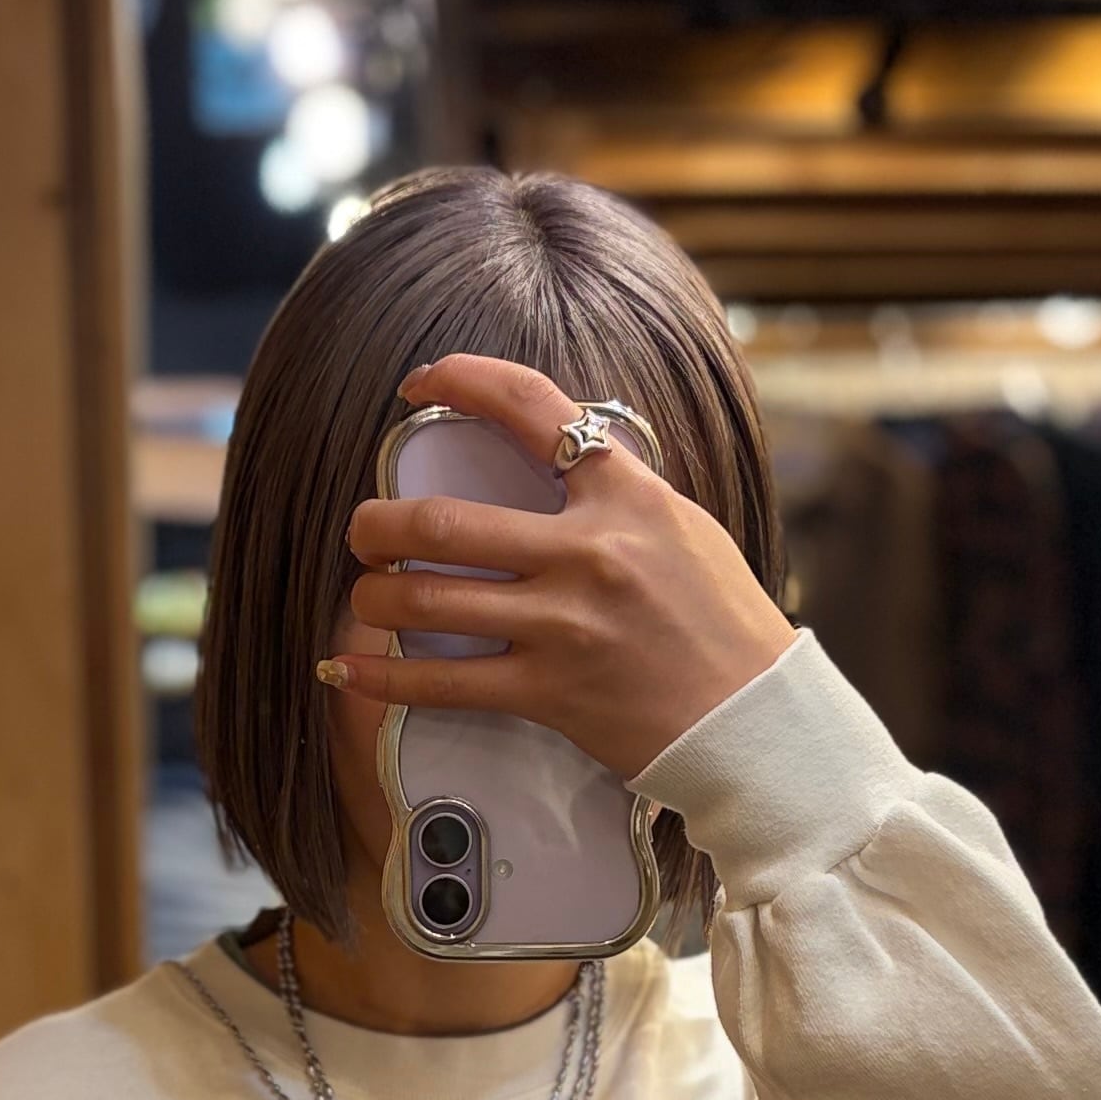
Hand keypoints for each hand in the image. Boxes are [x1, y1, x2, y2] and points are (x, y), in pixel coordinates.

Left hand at [330, 355, 793, 785]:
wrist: (758, 718)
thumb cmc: (725, 623)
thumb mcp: (682, 528)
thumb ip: (614, 495)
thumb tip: (553, 463)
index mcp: (626, 496)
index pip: (533, 409)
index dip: (463, 381)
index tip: (422, 382)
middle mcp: (589, 552)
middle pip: (443, 522)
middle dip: (378, 524)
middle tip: (366, 529)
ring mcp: (564, 624)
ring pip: (426, 600)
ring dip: (374, 596)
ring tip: (369, 594)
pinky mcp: (550, 692)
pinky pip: (441, 683)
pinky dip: (379, 678)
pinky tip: (343, 669)